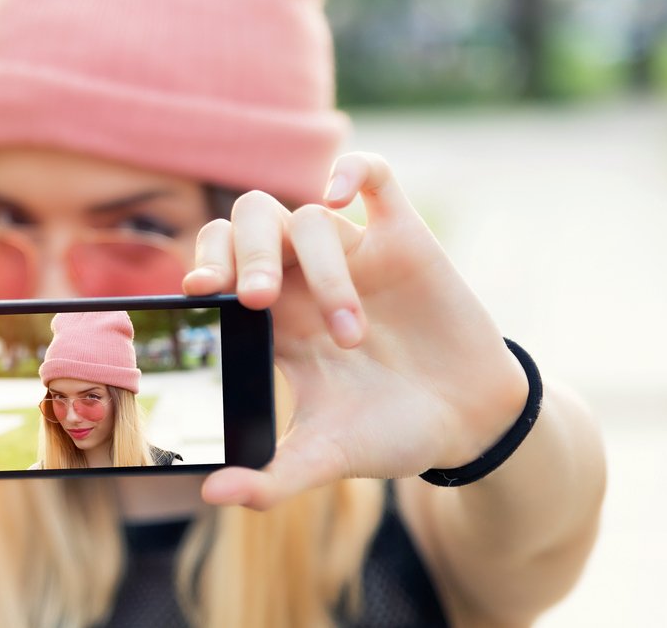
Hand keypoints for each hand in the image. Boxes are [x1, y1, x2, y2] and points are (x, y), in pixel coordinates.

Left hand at [184, 152, 528, 508]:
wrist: (470, 425)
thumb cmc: (391, 435)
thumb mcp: (328, 457)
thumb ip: (272, 478)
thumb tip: (211, 496)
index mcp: (273, 319)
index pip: (218, 266)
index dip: (202, 264)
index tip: (196, 292)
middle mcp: (304, 277)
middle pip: (251, 223)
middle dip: (244, 251)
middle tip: (257, 300)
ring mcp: (354, 253)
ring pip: (310, 218)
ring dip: (324, 270)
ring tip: (348, 334)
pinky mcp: (404, 238)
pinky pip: (374, 177)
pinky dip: (352, 170)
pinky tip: (336, 192)